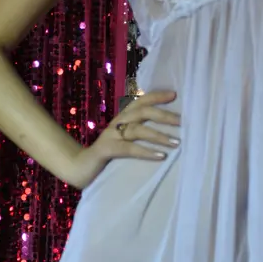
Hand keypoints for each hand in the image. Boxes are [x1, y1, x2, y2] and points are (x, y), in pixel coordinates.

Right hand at [65, 90, 179, 189]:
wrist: (79, 166)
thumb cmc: (108, 152)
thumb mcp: (124, 138)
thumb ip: (139, 131)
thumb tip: (167, 130)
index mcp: (123, 117)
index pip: (141, 100)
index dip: (157, 96)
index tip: (175, 95)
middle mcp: (117, 122)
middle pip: (143, 112)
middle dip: (164, 115)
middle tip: (183, 122)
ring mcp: (111, 135)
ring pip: (138, 130)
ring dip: (159, 135)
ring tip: (177, 142)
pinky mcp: (106, 150)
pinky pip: (129, 149)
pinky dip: (146, 152)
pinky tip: (161, 156)